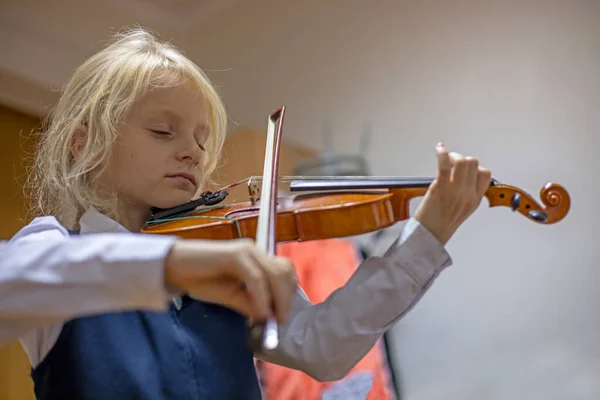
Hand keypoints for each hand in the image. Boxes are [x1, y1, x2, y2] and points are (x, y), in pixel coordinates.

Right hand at [163, 238, 296, 323]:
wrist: (174, 267)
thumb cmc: (201, 279)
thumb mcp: (231, 296)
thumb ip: (251, 303)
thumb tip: (269, 317)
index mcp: (257, 257)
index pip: (285, 271)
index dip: (289, 293)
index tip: (282, 316)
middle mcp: (255, 250)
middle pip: (284, 271)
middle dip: (286, 298)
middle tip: (279, 321)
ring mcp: (246, 250)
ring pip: (274, 274)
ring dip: (276, 299)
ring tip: (268, 319)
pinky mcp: (235, 255)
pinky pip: (256, 278)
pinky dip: (260, 297)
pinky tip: (257, 313)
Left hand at [414, 143, 490, 244]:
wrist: (429, 235)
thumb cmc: (440, 224)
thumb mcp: (462, 210)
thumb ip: (466, 194)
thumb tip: (461, 179)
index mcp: (475, 199)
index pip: (485, 174)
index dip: (474, 167)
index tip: (463, 168)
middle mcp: (467, 193)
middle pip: (473, 163)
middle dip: (462, 159)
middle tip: (451, 164)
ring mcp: (455, 190)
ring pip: (463, 161)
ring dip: (453, 156)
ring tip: (445, 160)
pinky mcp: (440, 187)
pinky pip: (444, 164)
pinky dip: (442, 153)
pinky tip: (439, 149)